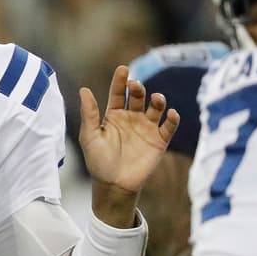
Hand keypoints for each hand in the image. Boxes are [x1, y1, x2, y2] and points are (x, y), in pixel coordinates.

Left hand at [79, 65, 180, 198]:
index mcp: (114, 114)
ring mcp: (146, 128)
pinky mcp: (159, 141)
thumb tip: (84, 90)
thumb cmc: (99, 162)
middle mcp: (131, 117)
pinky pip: (169, 127)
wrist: (114, 186)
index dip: (120, 80)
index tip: (123, 69)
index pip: (118, 92)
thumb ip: (89, 114)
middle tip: (136, 85)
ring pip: (156, 108)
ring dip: (158, 100)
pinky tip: (171, 114)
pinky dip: (172, 119)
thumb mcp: (90, 137)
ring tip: (156, 99)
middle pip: (137, 96)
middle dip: (138, 88)